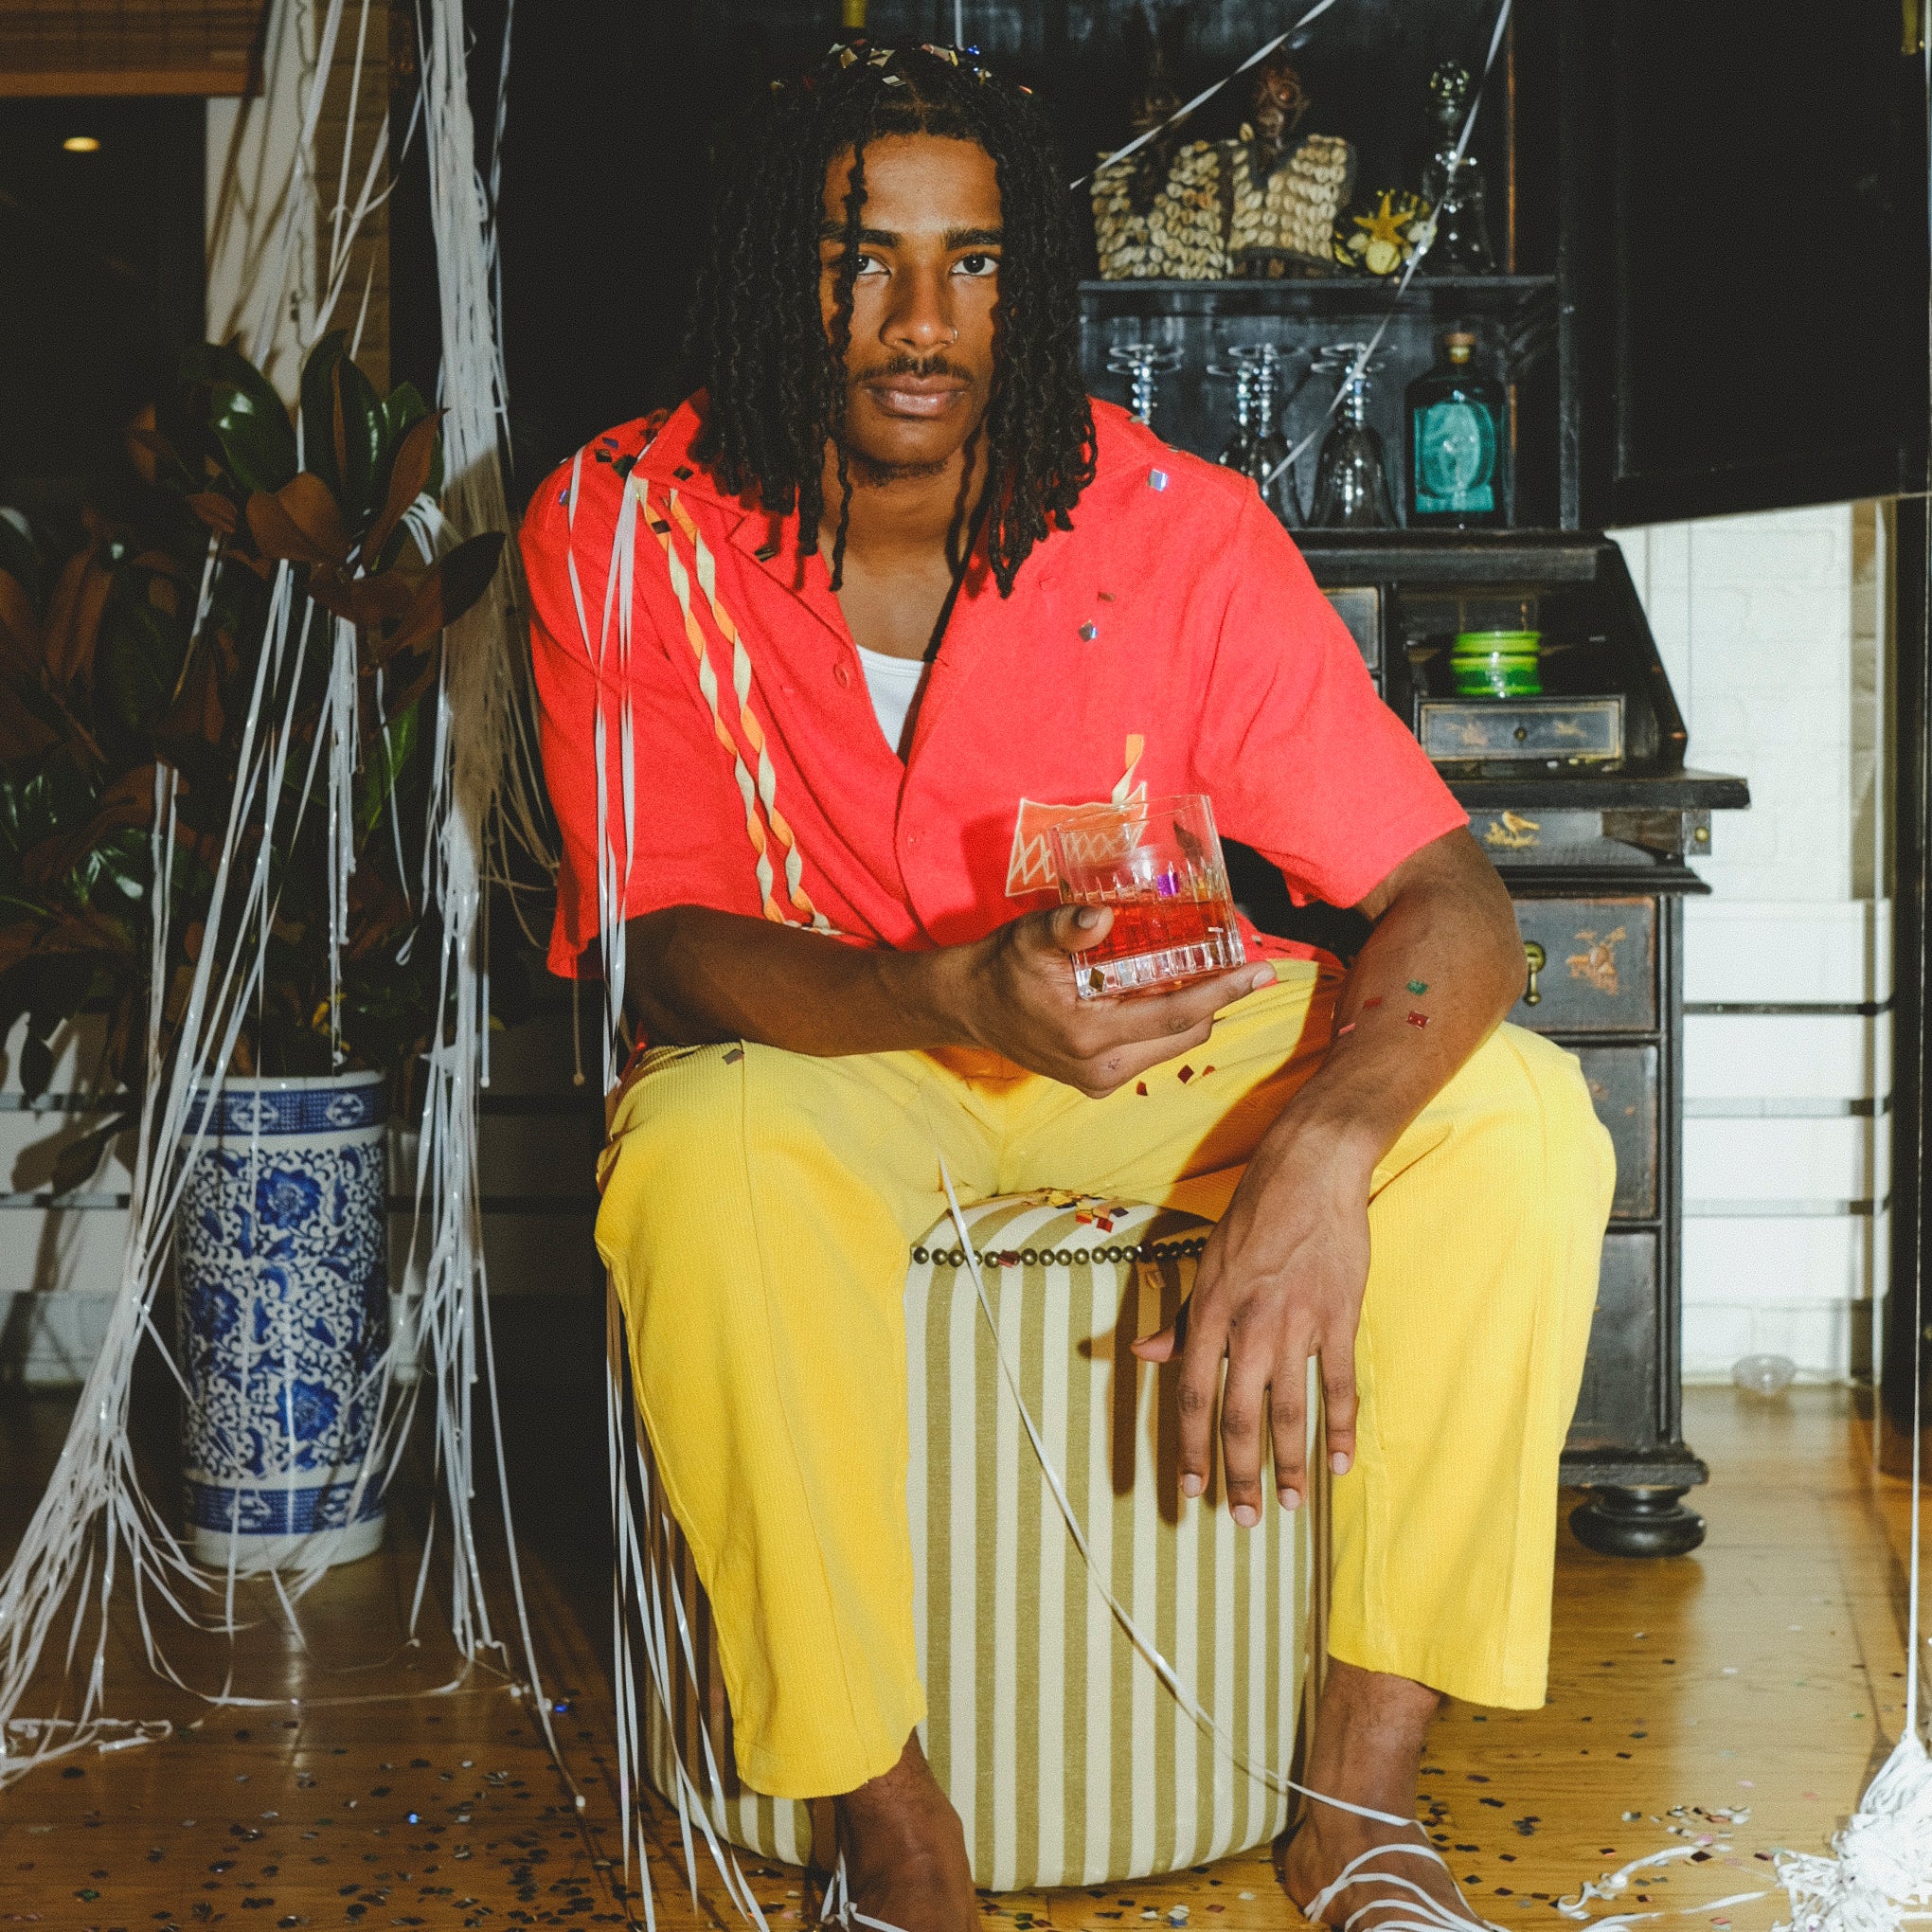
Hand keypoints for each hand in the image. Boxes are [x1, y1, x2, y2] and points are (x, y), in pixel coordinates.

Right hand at [952, 904, 1270, 1097]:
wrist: (970, 1006)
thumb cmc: (1004, 967)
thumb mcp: (1031, 937)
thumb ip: (1067, 927)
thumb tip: (1102, 917)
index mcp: (1090, 1035)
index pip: (1177, 1016)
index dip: (1224, 993)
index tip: (1260, 973)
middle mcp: (1101, 1068)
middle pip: (1186, 1034)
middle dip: (1215, 999)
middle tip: (1232, 959)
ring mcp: (1099, 1080)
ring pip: (1172, 1044)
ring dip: (1191, 1009)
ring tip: (1198, 969)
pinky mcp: (1097, 1081)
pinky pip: (1151, 1049)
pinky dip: (1165, 1020)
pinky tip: (1160, 988)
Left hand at [1131, 1130, 1372, 1520]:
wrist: (1309, 1173)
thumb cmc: (1253, 1218)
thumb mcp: (1206, 1265)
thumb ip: (1182, 1322)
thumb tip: (1142, 1357)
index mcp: (1211, 1312)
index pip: (1193, 1395)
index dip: (1190, 1448)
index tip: (1190, 1491)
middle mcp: (1250, 1325)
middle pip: (1240, 1416)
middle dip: (1240, 1474)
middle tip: (1245, 1519)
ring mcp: (1298, 1324)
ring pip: (1290, 1411)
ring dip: (1290, 1464)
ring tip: (1290, 1505)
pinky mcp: (1339, 1318)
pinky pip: (1340, 1385)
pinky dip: (1340, 1428)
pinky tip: (1337, 1464)